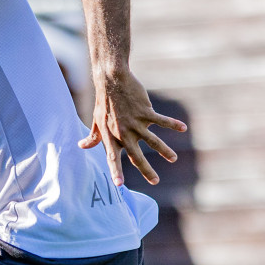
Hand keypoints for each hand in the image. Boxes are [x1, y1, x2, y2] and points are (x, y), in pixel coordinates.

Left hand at [79, 70, 186, 185]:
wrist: (112, 81)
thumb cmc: (103, 101)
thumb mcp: (96, 120)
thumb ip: (93, 136)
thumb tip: (82, 146)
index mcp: (111, 137)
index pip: (112, 158)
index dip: (116, 171)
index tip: (119, 184)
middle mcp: (123, 133)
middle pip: (136, 156)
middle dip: (146, 171)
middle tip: (155, 182)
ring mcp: (135, 123)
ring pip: (153, 142)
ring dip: (164, 151)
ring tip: (173, 159)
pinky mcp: (145, 112)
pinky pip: (162, 121)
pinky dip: (173, 124)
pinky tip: (183, 128)